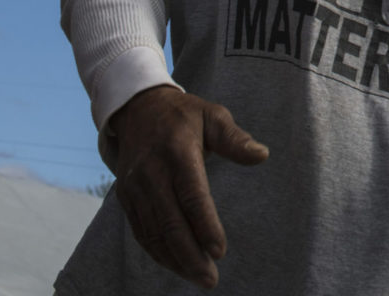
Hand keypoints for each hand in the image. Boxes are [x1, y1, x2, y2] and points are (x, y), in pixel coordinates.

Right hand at [110, 85, 268, 288]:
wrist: (137, 110)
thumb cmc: (184, 116)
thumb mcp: (213, 115)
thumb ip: (235, 139)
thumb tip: (261, 155)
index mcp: (176, 152)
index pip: (191, 195)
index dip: (205, 225)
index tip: (220, 251)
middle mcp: (151, 174)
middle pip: (170, 222)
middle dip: (190, 255)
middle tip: (211, 278)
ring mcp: (134, 188)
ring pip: (154, 233)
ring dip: (175, 260)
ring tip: (199, 278)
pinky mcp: (126, 198)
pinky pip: (141, 232)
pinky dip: (158, 252)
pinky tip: (177, 265)